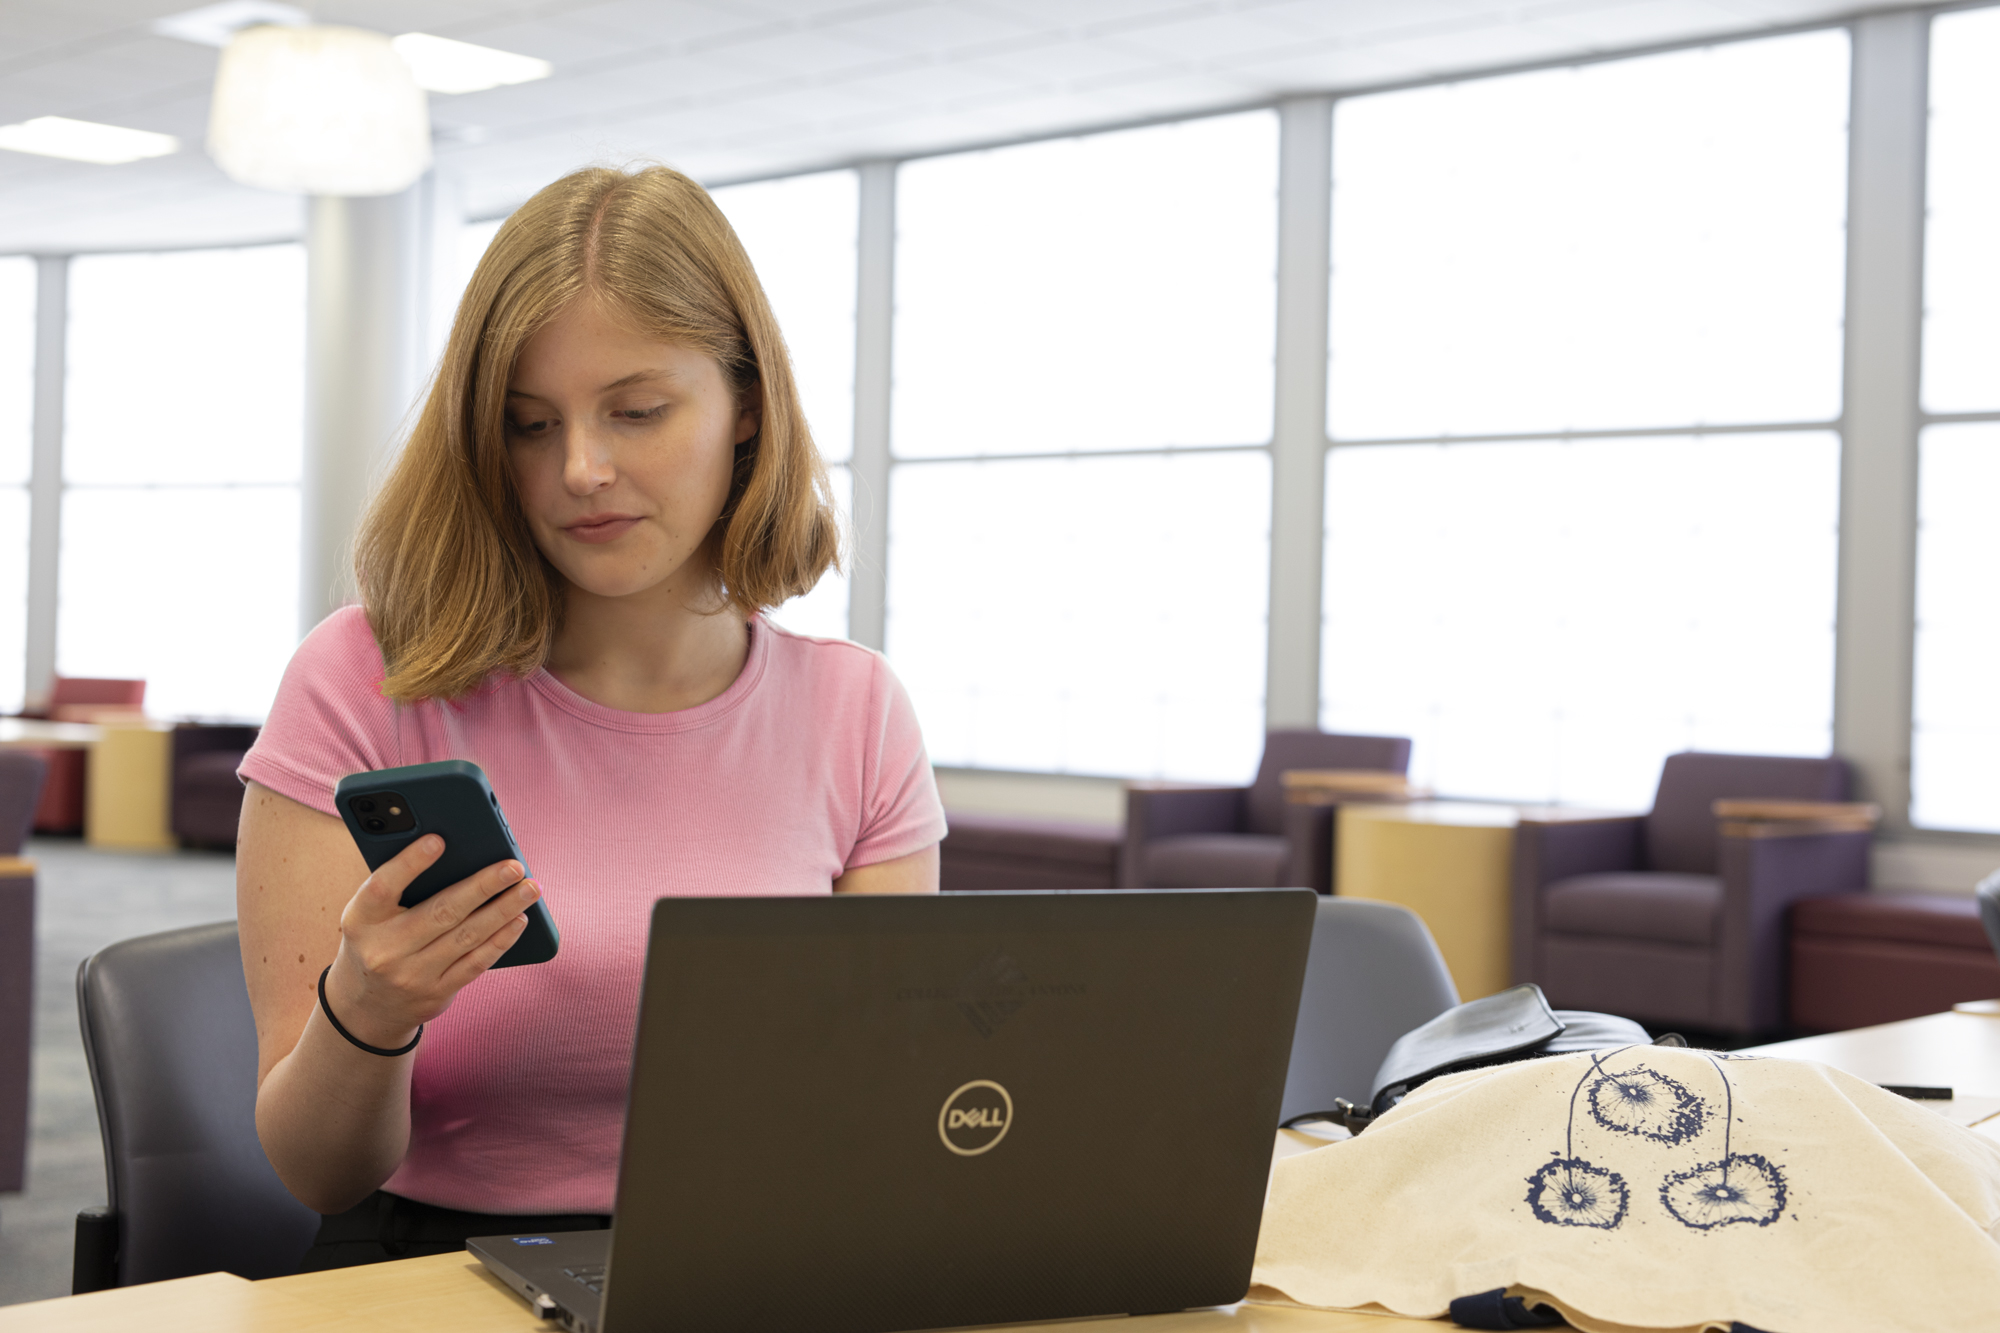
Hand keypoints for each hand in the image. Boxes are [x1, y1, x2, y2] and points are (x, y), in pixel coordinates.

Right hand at [322, 835, 539, 1048]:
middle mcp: (384, 950)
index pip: (383, 887)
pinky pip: (475, 963)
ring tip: (529, 889)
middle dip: (483, 886)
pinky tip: (519, 919)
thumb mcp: (371, 915)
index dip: (410, 863)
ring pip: (466, 937)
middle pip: (441, 912)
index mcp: (361, 920)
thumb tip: (456, 851)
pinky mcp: (436, 994)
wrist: (367, 1006)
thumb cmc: (377, 940)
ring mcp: (411, 975)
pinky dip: (501, 940)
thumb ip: (400, 886)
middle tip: (514, 866)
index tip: (439, 840)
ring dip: (503, 910)